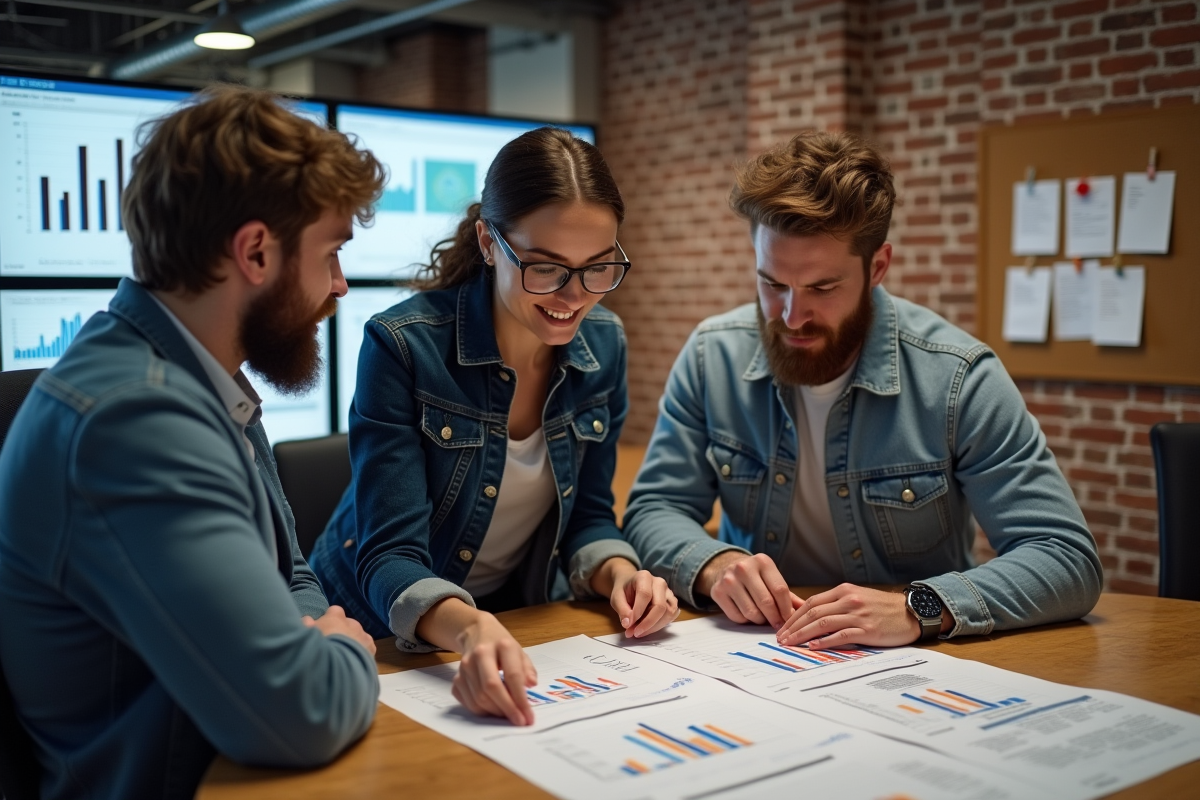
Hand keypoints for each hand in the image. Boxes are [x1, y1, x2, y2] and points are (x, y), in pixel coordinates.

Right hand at [302, 605, 376, 655]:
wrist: (337, 667)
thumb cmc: (317, 648)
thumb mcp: (306, 634)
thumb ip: (307, 624)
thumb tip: (308, 620)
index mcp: (335, 618)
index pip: (334, 611)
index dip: (329, 619)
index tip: (324, 627)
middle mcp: (352, 624)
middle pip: (347, 624)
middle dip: (341, 632)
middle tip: (332, 645)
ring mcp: (363, 635)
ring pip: (358, 635)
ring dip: (352, 641)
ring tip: (343, 655)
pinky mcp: (371, 649)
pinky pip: (367, 647)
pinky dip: (362, 651)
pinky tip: (354, 660)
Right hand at [452, 612, 537, 725]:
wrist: (477, 633)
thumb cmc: (502, 647)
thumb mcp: (520, 652)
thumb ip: (527, 670)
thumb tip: (531, 686)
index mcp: (502, 645)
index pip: (512, 676)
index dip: (521, 699)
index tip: (528, 717)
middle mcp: (480, 654)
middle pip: (491, 688)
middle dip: (507, 709)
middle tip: (518, 721)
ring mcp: (465, 666)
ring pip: (479, 698)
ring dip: (495, 711)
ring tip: (508, 713)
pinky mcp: (456, 677)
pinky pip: (468, 702)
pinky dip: (481, 710)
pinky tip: (493, 708)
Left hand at [599, 559, 678, 637]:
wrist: (630, 584)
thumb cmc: (623, 590)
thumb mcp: (616, 597)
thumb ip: (621, 609)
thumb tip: (628, 624)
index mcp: (644, 577)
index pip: (645, 595)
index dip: (637, 612)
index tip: (628, 625)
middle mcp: (659, 583)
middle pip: (660, 606)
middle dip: (648, 623)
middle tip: (634, 633)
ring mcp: (668, 592)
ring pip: (668, 613)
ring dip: (654, 626)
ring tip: (639, 631)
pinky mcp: (672, 601)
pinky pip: (671, 616)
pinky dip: (660, 625)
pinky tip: (648, 627)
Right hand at [696, 552, 801, 628]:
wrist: (725, 568)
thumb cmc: (755, 578)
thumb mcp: (772, 579)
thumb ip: (789, 596)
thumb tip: (808, 610)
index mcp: (762, 561)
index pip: (780, 590)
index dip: (787, 609)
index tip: (790, 620)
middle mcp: (744, 567)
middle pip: (766, 602)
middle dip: (775, 618)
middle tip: (778, 625)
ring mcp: (728, 579)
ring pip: (751, 612)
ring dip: (760, 620)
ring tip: (762, 616)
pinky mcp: (717, 592)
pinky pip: (737, 617)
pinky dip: (745, 620)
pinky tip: (747, 613)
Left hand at [775, 583, 923, 648]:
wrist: (911, 612)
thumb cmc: (882, 607)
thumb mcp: (857, 597)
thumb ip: (836, 604)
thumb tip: (811, 616)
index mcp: (843, 591)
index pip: (811, 603)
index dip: (794, 616)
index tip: (783, 627)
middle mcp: (848, 600)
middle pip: (813, 613)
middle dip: (793, 626)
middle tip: (781, 638)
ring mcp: (858, 615)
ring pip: (823, 623)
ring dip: (803, 634)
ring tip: (791, 644)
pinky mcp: (868, 630)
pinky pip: (842, 635)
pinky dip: (825, 641)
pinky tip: (814, 646)